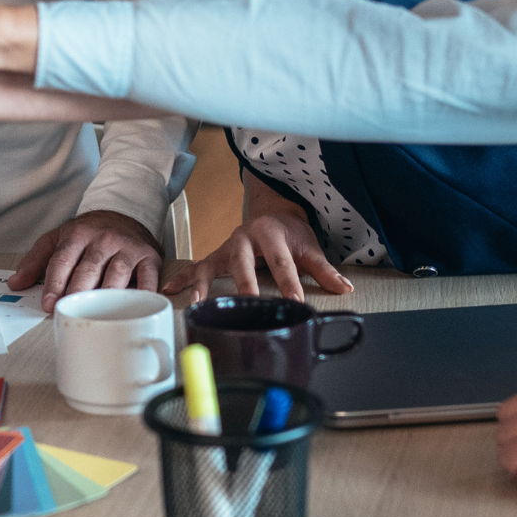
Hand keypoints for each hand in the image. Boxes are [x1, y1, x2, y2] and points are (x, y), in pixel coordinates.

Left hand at [11, 211, 163, 309]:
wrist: (125, 212)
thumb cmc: (89, 232)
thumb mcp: (57, 238)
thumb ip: (35, 261)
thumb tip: (16, 283)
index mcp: (77, 235)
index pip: (63, 261)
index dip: (54, 283)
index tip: (48, 303)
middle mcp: (102, 240)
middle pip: (89, 268)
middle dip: (78, 290)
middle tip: (70, 309)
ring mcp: (127, 248)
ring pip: (117, 273)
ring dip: (108, 294)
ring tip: (100, 311)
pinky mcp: (148, 257)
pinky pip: (148, 276)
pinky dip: (146, 291)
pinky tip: (140, 304)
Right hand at [160, 198, 351, 304]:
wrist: (273, 212)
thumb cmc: (291, 234)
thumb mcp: (309, 248)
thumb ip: (324, 270)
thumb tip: (344, 288)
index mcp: (271, 233)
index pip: (281, 261)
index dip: (289, 283)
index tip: (296, 303)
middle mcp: (244, 237)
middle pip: (242, 262)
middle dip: (245, 284)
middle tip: (249, 304)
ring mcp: (227, 246)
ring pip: (212, 264)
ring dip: (203, 284)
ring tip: (198, 303)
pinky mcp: (217, 255)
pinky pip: (197, 267)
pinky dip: (183, 278)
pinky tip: (171, 290)